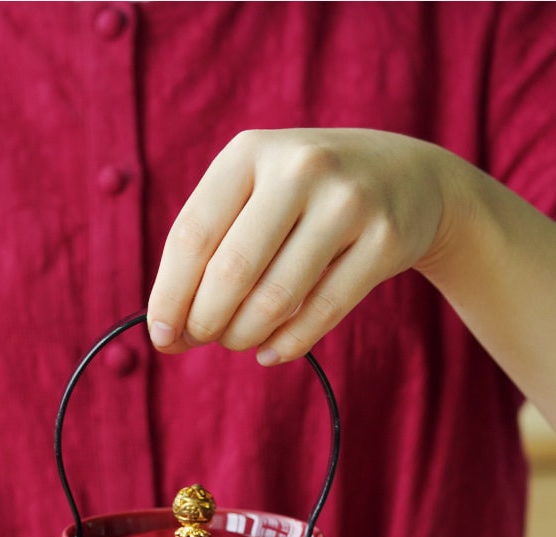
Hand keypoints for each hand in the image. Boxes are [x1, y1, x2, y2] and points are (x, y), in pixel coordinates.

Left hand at [147, 128, 446, 363]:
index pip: (191, 236)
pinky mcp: (385, 241)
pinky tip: (270, 351)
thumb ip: (211, 250)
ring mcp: (347, 203)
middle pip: (230, 273)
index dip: (169, 296)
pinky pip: (321, 314)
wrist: (408, 178)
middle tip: (202, 340)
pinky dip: (286, 345)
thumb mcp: (256, 193)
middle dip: (205, 322)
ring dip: (244, 336)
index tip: (161, 335)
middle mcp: (299, 168)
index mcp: (249, 152)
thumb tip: (166, 331)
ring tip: (237, 341)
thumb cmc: (306, 198)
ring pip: (275, 300)